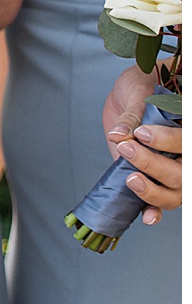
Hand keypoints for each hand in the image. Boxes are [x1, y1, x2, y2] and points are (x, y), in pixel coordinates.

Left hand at [103, 65, 181, 222]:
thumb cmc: (142, 85)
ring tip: (130, 178)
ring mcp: (173, 168)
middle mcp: (185, 152)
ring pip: (176, 191)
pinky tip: (147, 218)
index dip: (168, 142)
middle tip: (127, 147)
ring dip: (153, 190)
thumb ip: (133, 113)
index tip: (141, 134)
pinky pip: (164, 202)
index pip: (188, 142)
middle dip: (154, 164)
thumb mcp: (138, 90)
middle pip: (182, 171)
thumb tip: (118, 134)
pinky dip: (155, 211)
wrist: (130, 92)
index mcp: (187, 126)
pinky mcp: (154, 178)